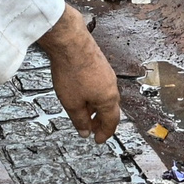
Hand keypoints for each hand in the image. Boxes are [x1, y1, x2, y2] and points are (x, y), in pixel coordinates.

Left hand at [36, 5, 119, 142]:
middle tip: (91, 129)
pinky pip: (100, 85)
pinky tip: (82, 93)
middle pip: (110, 109)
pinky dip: (94, 95)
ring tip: (84, 112)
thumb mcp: (72, 103)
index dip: (105, 133)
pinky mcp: (100, 64)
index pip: (112, 122)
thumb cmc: (72, 72)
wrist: (71, 42)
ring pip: (105, 96)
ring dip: (96, 107)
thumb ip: (80, 120)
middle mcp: (112, 86)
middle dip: (101, 121)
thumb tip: (86, 132)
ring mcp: (107, 74)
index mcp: (109, 99)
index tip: (98, 140)